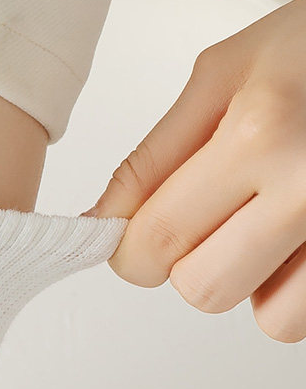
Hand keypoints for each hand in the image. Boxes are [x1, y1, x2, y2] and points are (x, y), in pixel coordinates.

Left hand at [89, 0, 305, 342]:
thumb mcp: (226, 72)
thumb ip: (153, 157)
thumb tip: (102, 224)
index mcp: (261, 134)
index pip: (154, 243)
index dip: (131, 252)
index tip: (136, 239)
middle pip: (203, 289)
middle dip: (193, 262)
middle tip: (218, 214)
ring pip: (268, 317)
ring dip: (255, 279)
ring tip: (272, 217)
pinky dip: (299, 286)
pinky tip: (302, 234)